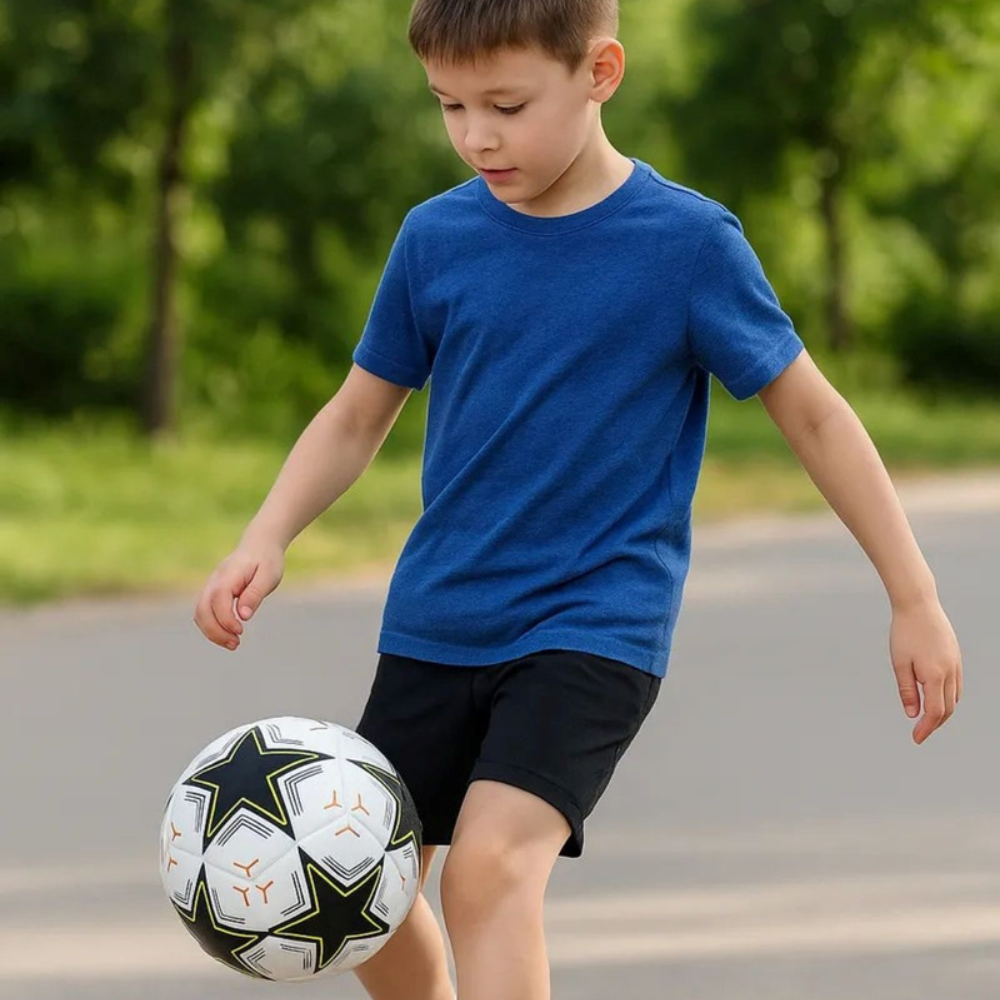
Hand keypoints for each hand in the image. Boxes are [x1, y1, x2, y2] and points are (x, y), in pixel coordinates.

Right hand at [193, 539, 284, 650]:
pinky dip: (212, 626)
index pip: (218, 600)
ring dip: (212, 632)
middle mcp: (214, 581)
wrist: (260, 545)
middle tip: (235, 644)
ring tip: (233, 643)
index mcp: (228, 575)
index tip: (241, 630)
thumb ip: (255, 594)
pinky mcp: (213, 593)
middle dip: (215, 631)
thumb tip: (243, 616)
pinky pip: (204, 612)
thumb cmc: (267, 561)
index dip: (226, 619)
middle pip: (202, 609)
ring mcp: (211, 586)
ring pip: (200, 613)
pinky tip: (229, 634)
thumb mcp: (268, 576)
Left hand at [890, 598, 962, 744]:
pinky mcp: (956, 657)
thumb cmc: (905, 632)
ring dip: (943, 712)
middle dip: (935, 723)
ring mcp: (956, 664)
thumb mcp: (899, 663)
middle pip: (948, 708)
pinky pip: (956, 685)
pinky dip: (949, 697)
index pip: (935, 712)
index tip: (916, 738)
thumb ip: (907, 690)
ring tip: (928, 719)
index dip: (926, 728)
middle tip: (920, 732)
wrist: (918, 605)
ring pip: (955, 698)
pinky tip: (938, 698)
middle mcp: (950, 672)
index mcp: (935, 675)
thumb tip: (912, 713)